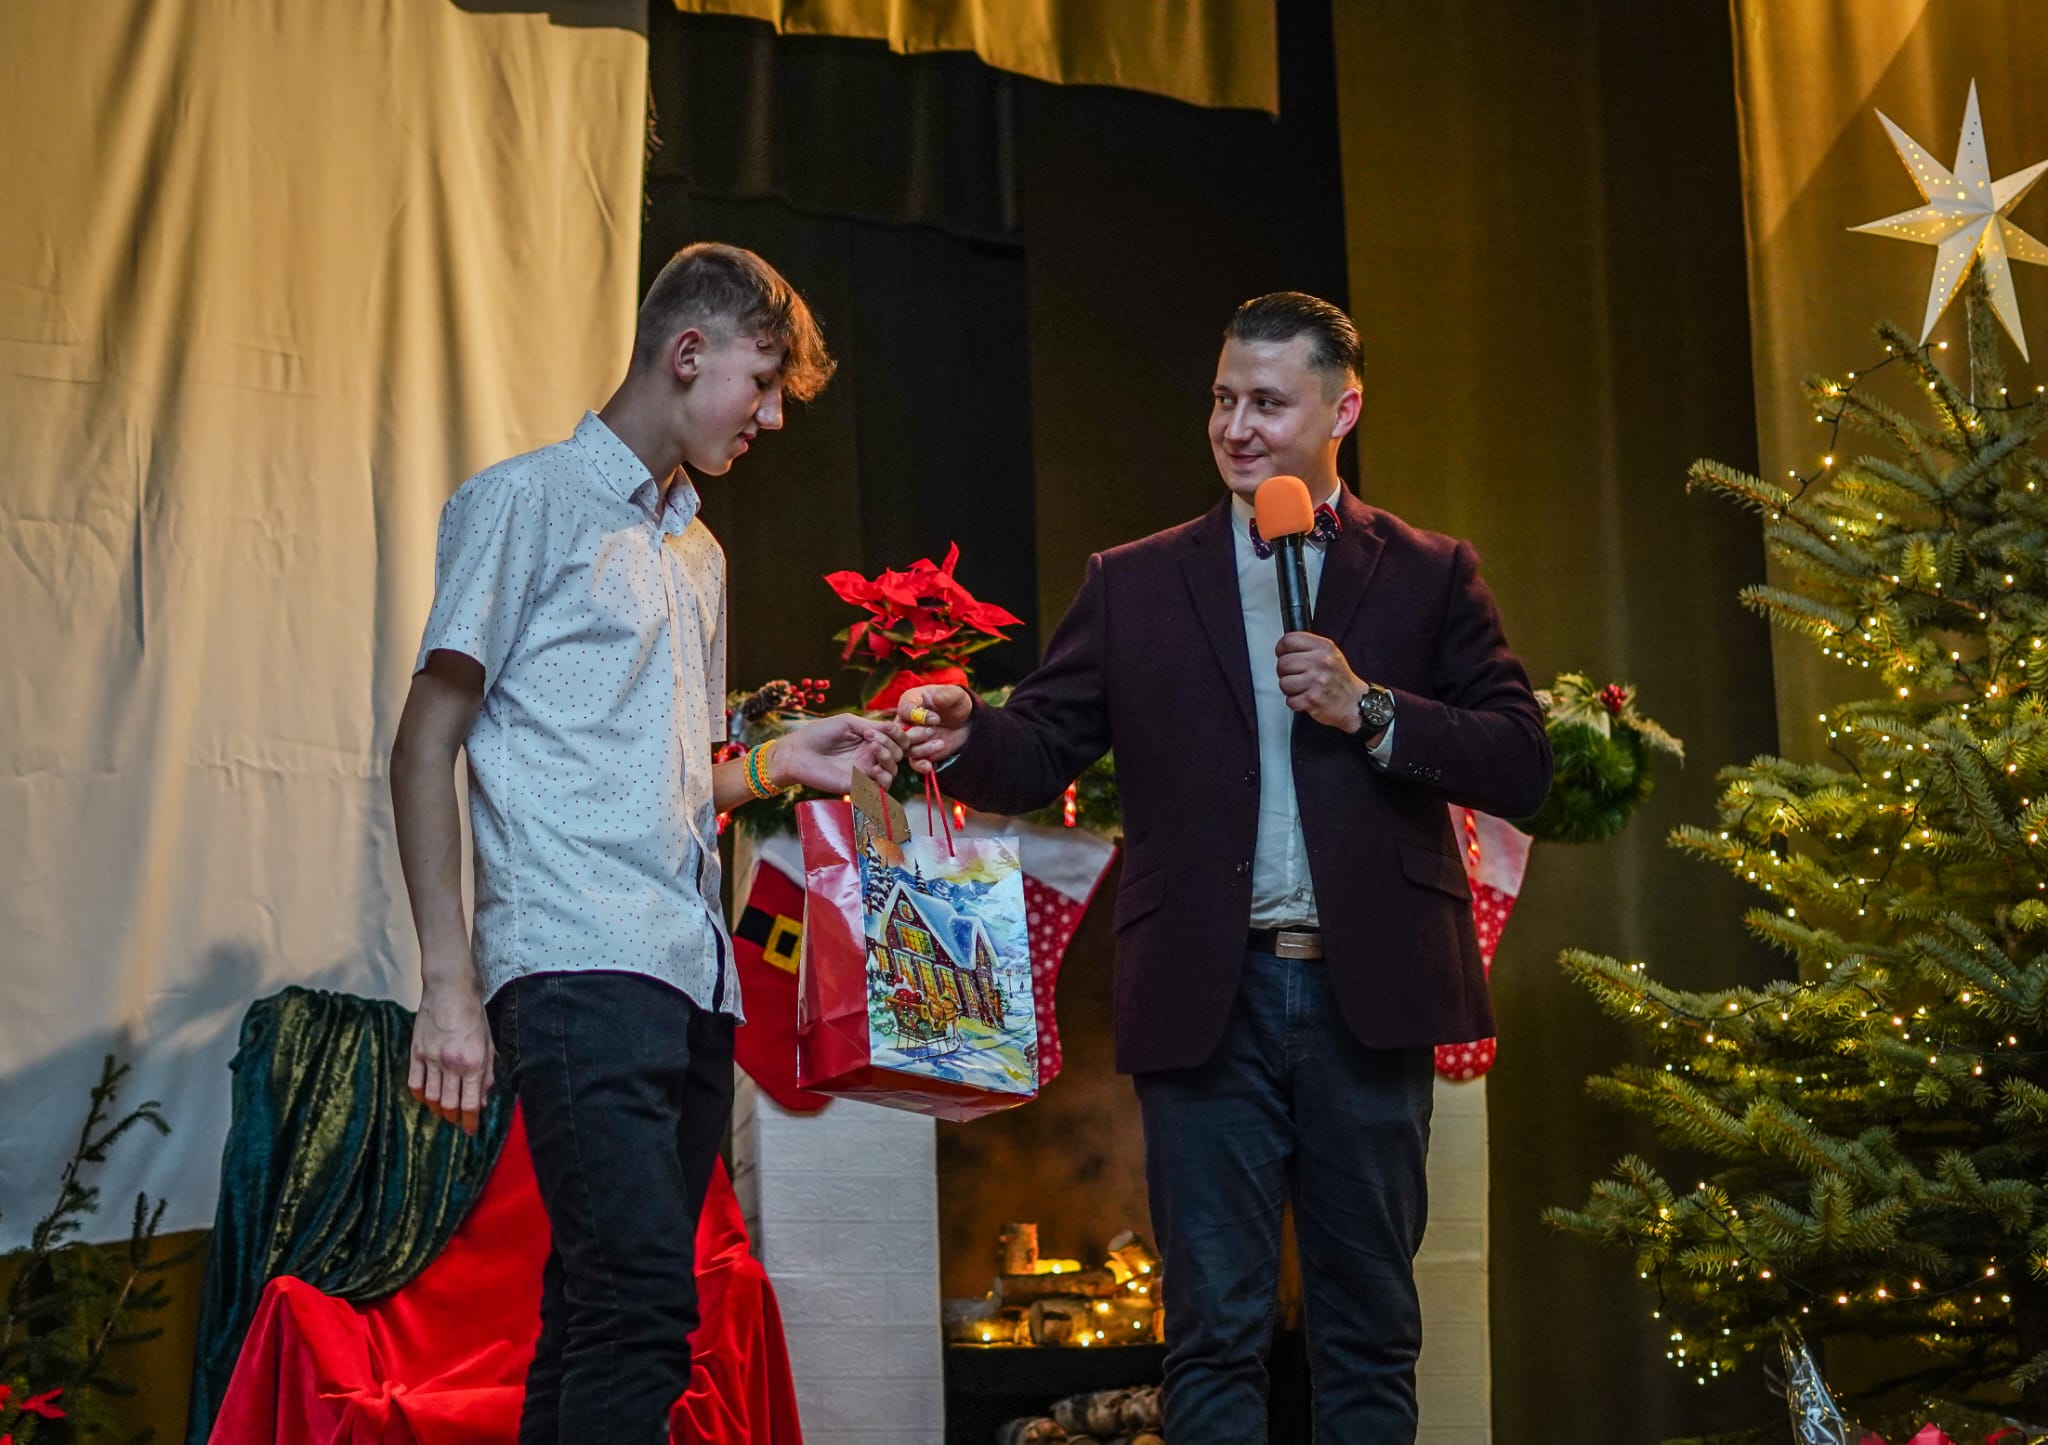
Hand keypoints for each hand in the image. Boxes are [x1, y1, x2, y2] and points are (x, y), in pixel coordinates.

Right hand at [409, 973, 492, 1134]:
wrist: (450, 990)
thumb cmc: (473, 1015)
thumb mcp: (488, 1044)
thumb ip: (486, 1074)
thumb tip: (483, 1099)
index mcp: (473, 1063)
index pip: (471, 1103)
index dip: (470, 1122)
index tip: (471, 1130)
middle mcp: (451, 1064)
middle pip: (448, 1104)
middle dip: (454, 1118)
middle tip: (458, 1121)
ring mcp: (431, 1059)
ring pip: (430, 1097)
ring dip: (437, 1109)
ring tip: (443, 1111)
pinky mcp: (416, 1052)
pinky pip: (414, 1083)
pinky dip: (419, 1095)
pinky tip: (426, 1098)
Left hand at [771, 713, 902, 792]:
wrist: (798, 753)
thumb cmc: (818, 734)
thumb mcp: (847, 722)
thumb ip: (871, 726)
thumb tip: (892, 729)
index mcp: (869, 739)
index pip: (896, 739)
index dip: (899, 735)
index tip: (888, 729)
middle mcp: (870, 756)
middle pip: (897, 754)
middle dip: (890, 745)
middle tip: (871, 739)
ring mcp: (864, 771)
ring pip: (892, 771)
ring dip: (888, 759)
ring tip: (873, 751)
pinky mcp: (857, 786)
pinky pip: (880, 788)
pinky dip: (883, 779)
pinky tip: (874, 770)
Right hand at [895, 685, 974, 774]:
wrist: (966, 721)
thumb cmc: (956, 703)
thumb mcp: (955, 695)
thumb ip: (945, 694)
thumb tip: (936, 697)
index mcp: (912, 701)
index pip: (904, 709)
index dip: (918, 716)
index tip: (936, 718)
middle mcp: (907, 720)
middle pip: (900, 732)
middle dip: (916, 734)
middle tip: (933, 732)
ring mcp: (912, 738)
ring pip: (906, 748)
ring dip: (922, 749)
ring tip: (941, 743)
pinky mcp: (920, 752)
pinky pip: (913, 762)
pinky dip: (919, 765)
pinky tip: (929, 766)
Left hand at [1276, 632, 1366, 732]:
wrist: (1355, 702)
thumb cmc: (1340, 679)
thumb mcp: (1330, 654)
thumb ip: (1309, 647)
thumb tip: (1285, 646)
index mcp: (1324, 647)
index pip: (1289, 640)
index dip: (1282, 649)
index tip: (1282, 654)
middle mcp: (1321, 662)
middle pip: (1283, 662)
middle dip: (1284, 672)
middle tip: (1294, 676)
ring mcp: (1317, 681)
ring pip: (1284, 683)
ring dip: (1290, 689)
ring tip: (1302, 688)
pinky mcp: (1313, 699)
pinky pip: (1290, 700)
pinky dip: (1296, 702)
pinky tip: (1306, 698)